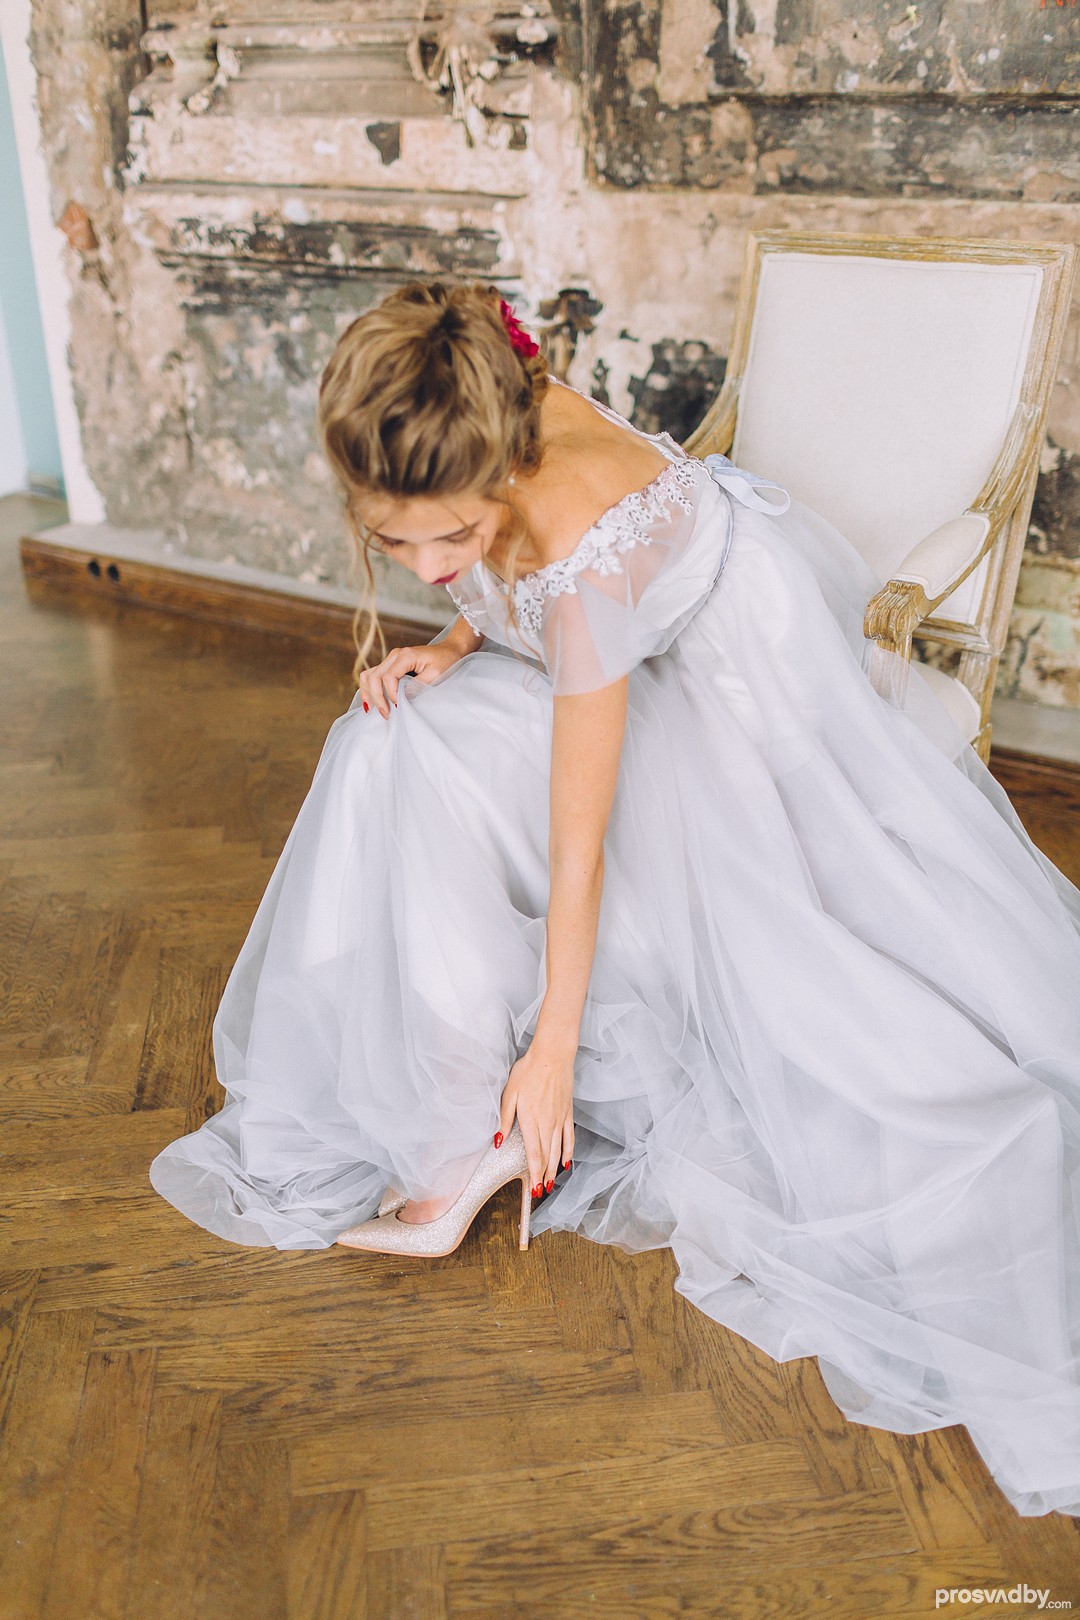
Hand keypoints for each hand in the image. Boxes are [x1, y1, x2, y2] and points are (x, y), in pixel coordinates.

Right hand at [359, 642, 463, 717]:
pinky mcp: (391, 665)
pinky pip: (373, 675)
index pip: (388, 677)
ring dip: (368, 693)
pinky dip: (370, 688)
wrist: (449, 650)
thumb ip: (418, 686)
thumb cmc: (445, 660)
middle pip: (374, 676)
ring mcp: (390, 659)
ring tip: (372, 709)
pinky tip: (371, 701)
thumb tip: (401, 698)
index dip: (390, 694)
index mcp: (405, 655)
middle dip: (377, 697)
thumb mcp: (436, 674)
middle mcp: (394, 655)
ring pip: (369, 675)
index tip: (398, 707)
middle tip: (386, 714)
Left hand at [497, 1041, 575, 1196]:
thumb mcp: (509, 1092)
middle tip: (542, 1192)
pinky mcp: (568, 1113)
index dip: (534, 1173)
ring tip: (552, 1184)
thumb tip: (498, 1141)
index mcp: (531, 1120)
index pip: (533, 1154)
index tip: (534, 1188)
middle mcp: (547, 1123)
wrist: (553, 1055)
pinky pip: (569, 1138)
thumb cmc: (528, 1071)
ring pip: (559, 1151)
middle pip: (547, 1157)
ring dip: (555, 1169)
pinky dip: (568, 1152)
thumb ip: (504, 1118)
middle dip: (544, 1177)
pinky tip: (566, 1162)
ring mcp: (560, 1119)